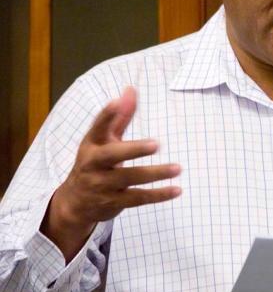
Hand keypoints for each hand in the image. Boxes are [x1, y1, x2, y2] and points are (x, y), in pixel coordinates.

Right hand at [41, 87, 180, 261]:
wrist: (75, 203)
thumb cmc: (95, 162)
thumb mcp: (103, 139)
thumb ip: (119, 116)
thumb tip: (131, 88)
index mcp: (91, 145)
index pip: (97, 127)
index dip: (106, 115)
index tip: (117, 102)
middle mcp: (93, 164)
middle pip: (113, 156)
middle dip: (134, 149)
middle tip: (157, 144)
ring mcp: (102, 185)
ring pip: (130, 178)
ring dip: (155, 174)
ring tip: (178, 168)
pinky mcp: (113, 202)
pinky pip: (138, 198)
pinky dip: (158, 195)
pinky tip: (177, 190)